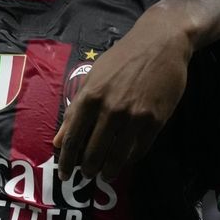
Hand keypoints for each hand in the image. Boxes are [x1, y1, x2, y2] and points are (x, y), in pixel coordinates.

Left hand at [53, 8, 192, 179]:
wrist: (160, 44)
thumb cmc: (122, 59)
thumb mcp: (92, 78)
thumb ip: (75, 110)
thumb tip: (59, 140)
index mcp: (90, 97)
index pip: (73, 138)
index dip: (67, 161)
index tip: (65, 174)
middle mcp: (110, 110)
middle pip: (93, 153)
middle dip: (88, 169)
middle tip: (87, 175)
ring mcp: (134, 117)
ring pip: (116, 157)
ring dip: (108, 170)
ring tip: (105, 174)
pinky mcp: (155, 121)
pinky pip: (138, 150)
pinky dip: (129, 160)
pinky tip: (124, 160)